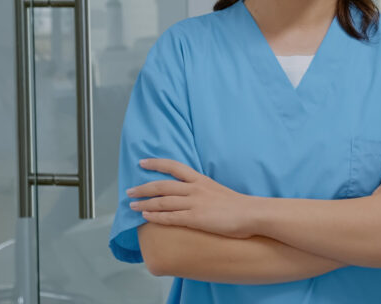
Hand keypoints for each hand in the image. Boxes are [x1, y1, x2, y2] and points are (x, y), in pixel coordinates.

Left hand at [128, 158, 254, 238]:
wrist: (251, 213)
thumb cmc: (238, 206)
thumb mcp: (218, 191)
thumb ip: (204, 191)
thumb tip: (193, 196)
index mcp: (201, 180)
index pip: (174, 167)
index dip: (156, 163)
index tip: (142, 162)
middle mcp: (195, 189)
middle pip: (162, 185)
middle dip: (143, 187)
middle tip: (129, 191)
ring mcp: (194, 203)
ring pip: (163, 201)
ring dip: (145, 203)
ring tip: (132, 206)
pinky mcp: (195, 218)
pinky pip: (170, 217)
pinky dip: (155, 216)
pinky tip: (145, 216)